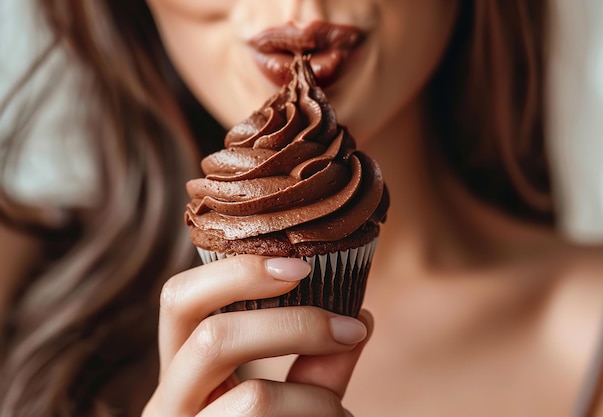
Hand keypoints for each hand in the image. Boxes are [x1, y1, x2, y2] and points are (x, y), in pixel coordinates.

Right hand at [142, 255, 372, 416]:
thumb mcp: (287, 400)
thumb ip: (317, 365)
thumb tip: (360, 318)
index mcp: (181, 366)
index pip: (181, 298)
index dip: (237, 272)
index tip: (303, 264)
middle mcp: (169, 401)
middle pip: (211, 336)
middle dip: (292, 325)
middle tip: (350, 326)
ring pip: (254, 398)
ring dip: (317, 399)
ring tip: (342, 414)